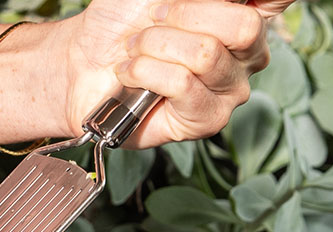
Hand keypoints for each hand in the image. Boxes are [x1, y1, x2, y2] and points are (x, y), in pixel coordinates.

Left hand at [51, 0, 291, 147]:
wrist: (85, 61)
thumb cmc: (124, 22)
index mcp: (245, 14)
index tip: (215, 1)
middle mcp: (248, 53)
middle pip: (245, 25)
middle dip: (184, 15)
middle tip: (153, 22)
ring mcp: (231, 89)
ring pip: (206, 55)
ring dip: (155, 45)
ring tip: (135, 50)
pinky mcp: (208, 119)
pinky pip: (182, 84)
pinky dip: (145, 71)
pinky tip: (131, 74)